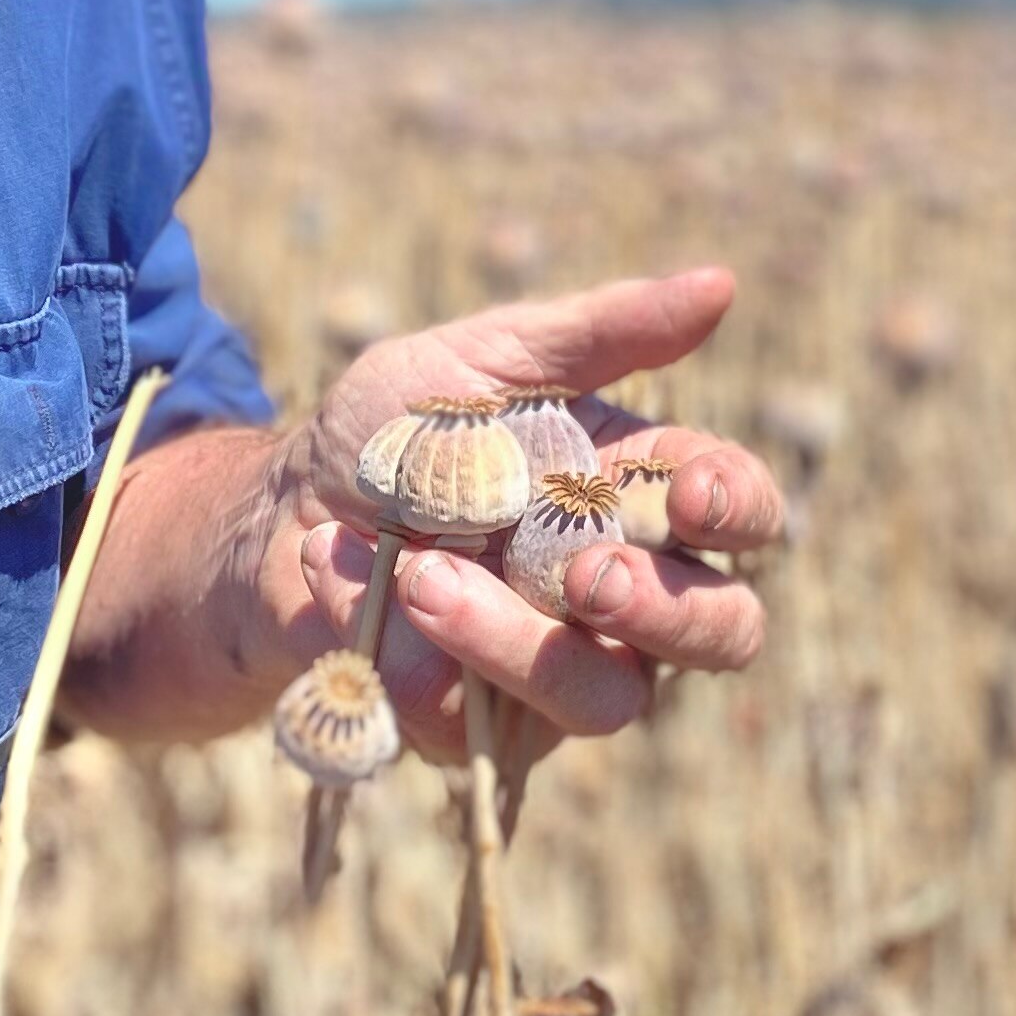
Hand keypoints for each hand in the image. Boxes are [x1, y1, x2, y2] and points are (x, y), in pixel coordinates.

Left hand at [266, 266, 779, 761]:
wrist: (274, 510)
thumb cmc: (395, 431)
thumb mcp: (487, 358)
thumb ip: (600, 332)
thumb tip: (720, 284)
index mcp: (641, 498)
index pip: (741, 514)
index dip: (739, 509)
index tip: (691, 493)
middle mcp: (621, 596)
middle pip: (723, 634)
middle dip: (669, 611)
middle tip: (588, 573)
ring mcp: (558, 672)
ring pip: (605, 698)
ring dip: (516, 640)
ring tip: (419, 576)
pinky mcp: (481, 731)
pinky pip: (480, 721)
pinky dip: (405, 645)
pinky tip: (348, 579)